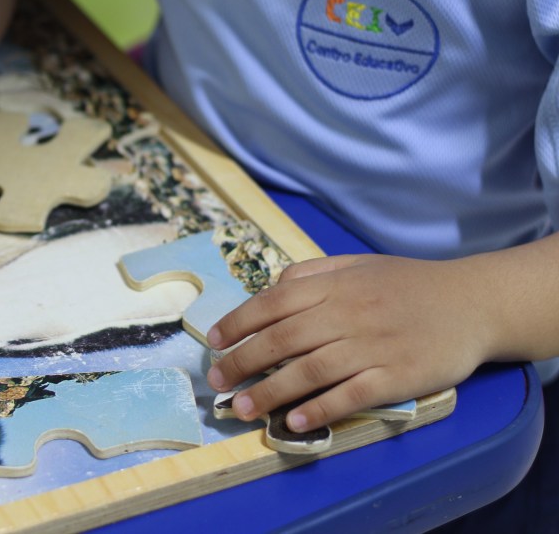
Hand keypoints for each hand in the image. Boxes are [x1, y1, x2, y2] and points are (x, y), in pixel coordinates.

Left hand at [206, 254, 496, 432]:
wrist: (472, 303)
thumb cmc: (408, 284)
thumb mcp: (357, 264)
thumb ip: (313, 272)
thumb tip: (272, 286)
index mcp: (335, 284)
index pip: (273, 303)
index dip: (238, 322)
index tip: (213, 342)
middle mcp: (349, 313)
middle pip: (283, 339)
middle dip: (242, 361)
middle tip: (217, 381)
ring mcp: (373, 346)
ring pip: (310, 370)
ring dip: (271, 392)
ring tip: (243, 409)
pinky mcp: (396, 377)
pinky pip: (350, 395)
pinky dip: (320, 409)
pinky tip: (294, 421)